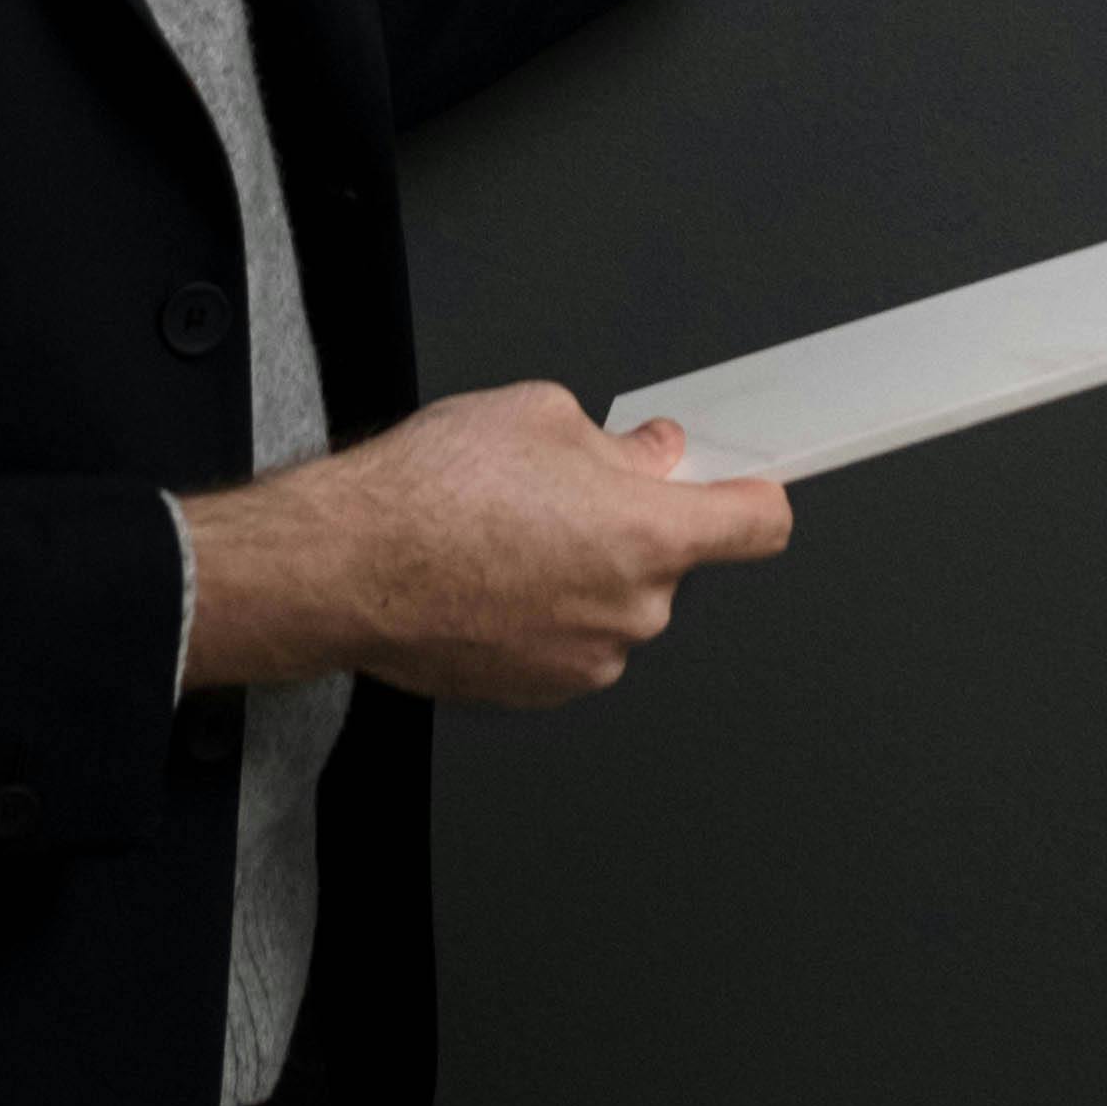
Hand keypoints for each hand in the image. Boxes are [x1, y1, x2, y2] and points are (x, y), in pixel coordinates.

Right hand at [178, 382, 791, 708]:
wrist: (348, 567)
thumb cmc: (432, 492)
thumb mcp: (542, 415)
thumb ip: (619, 443)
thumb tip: (651, 455)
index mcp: (650, 537)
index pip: (758, 525)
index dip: (754, 494)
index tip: (748, 485)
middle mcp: (632, 612)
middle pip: (672, 561)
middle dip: (634, 523)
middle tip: (569, 489)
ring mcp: (586, 661)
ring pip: (614, 602)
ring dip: (585, 570)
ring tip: (511, 532)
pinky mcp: (539, 690)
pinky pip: (569, 638)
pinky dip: (545, 609)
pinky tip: (489, 573)